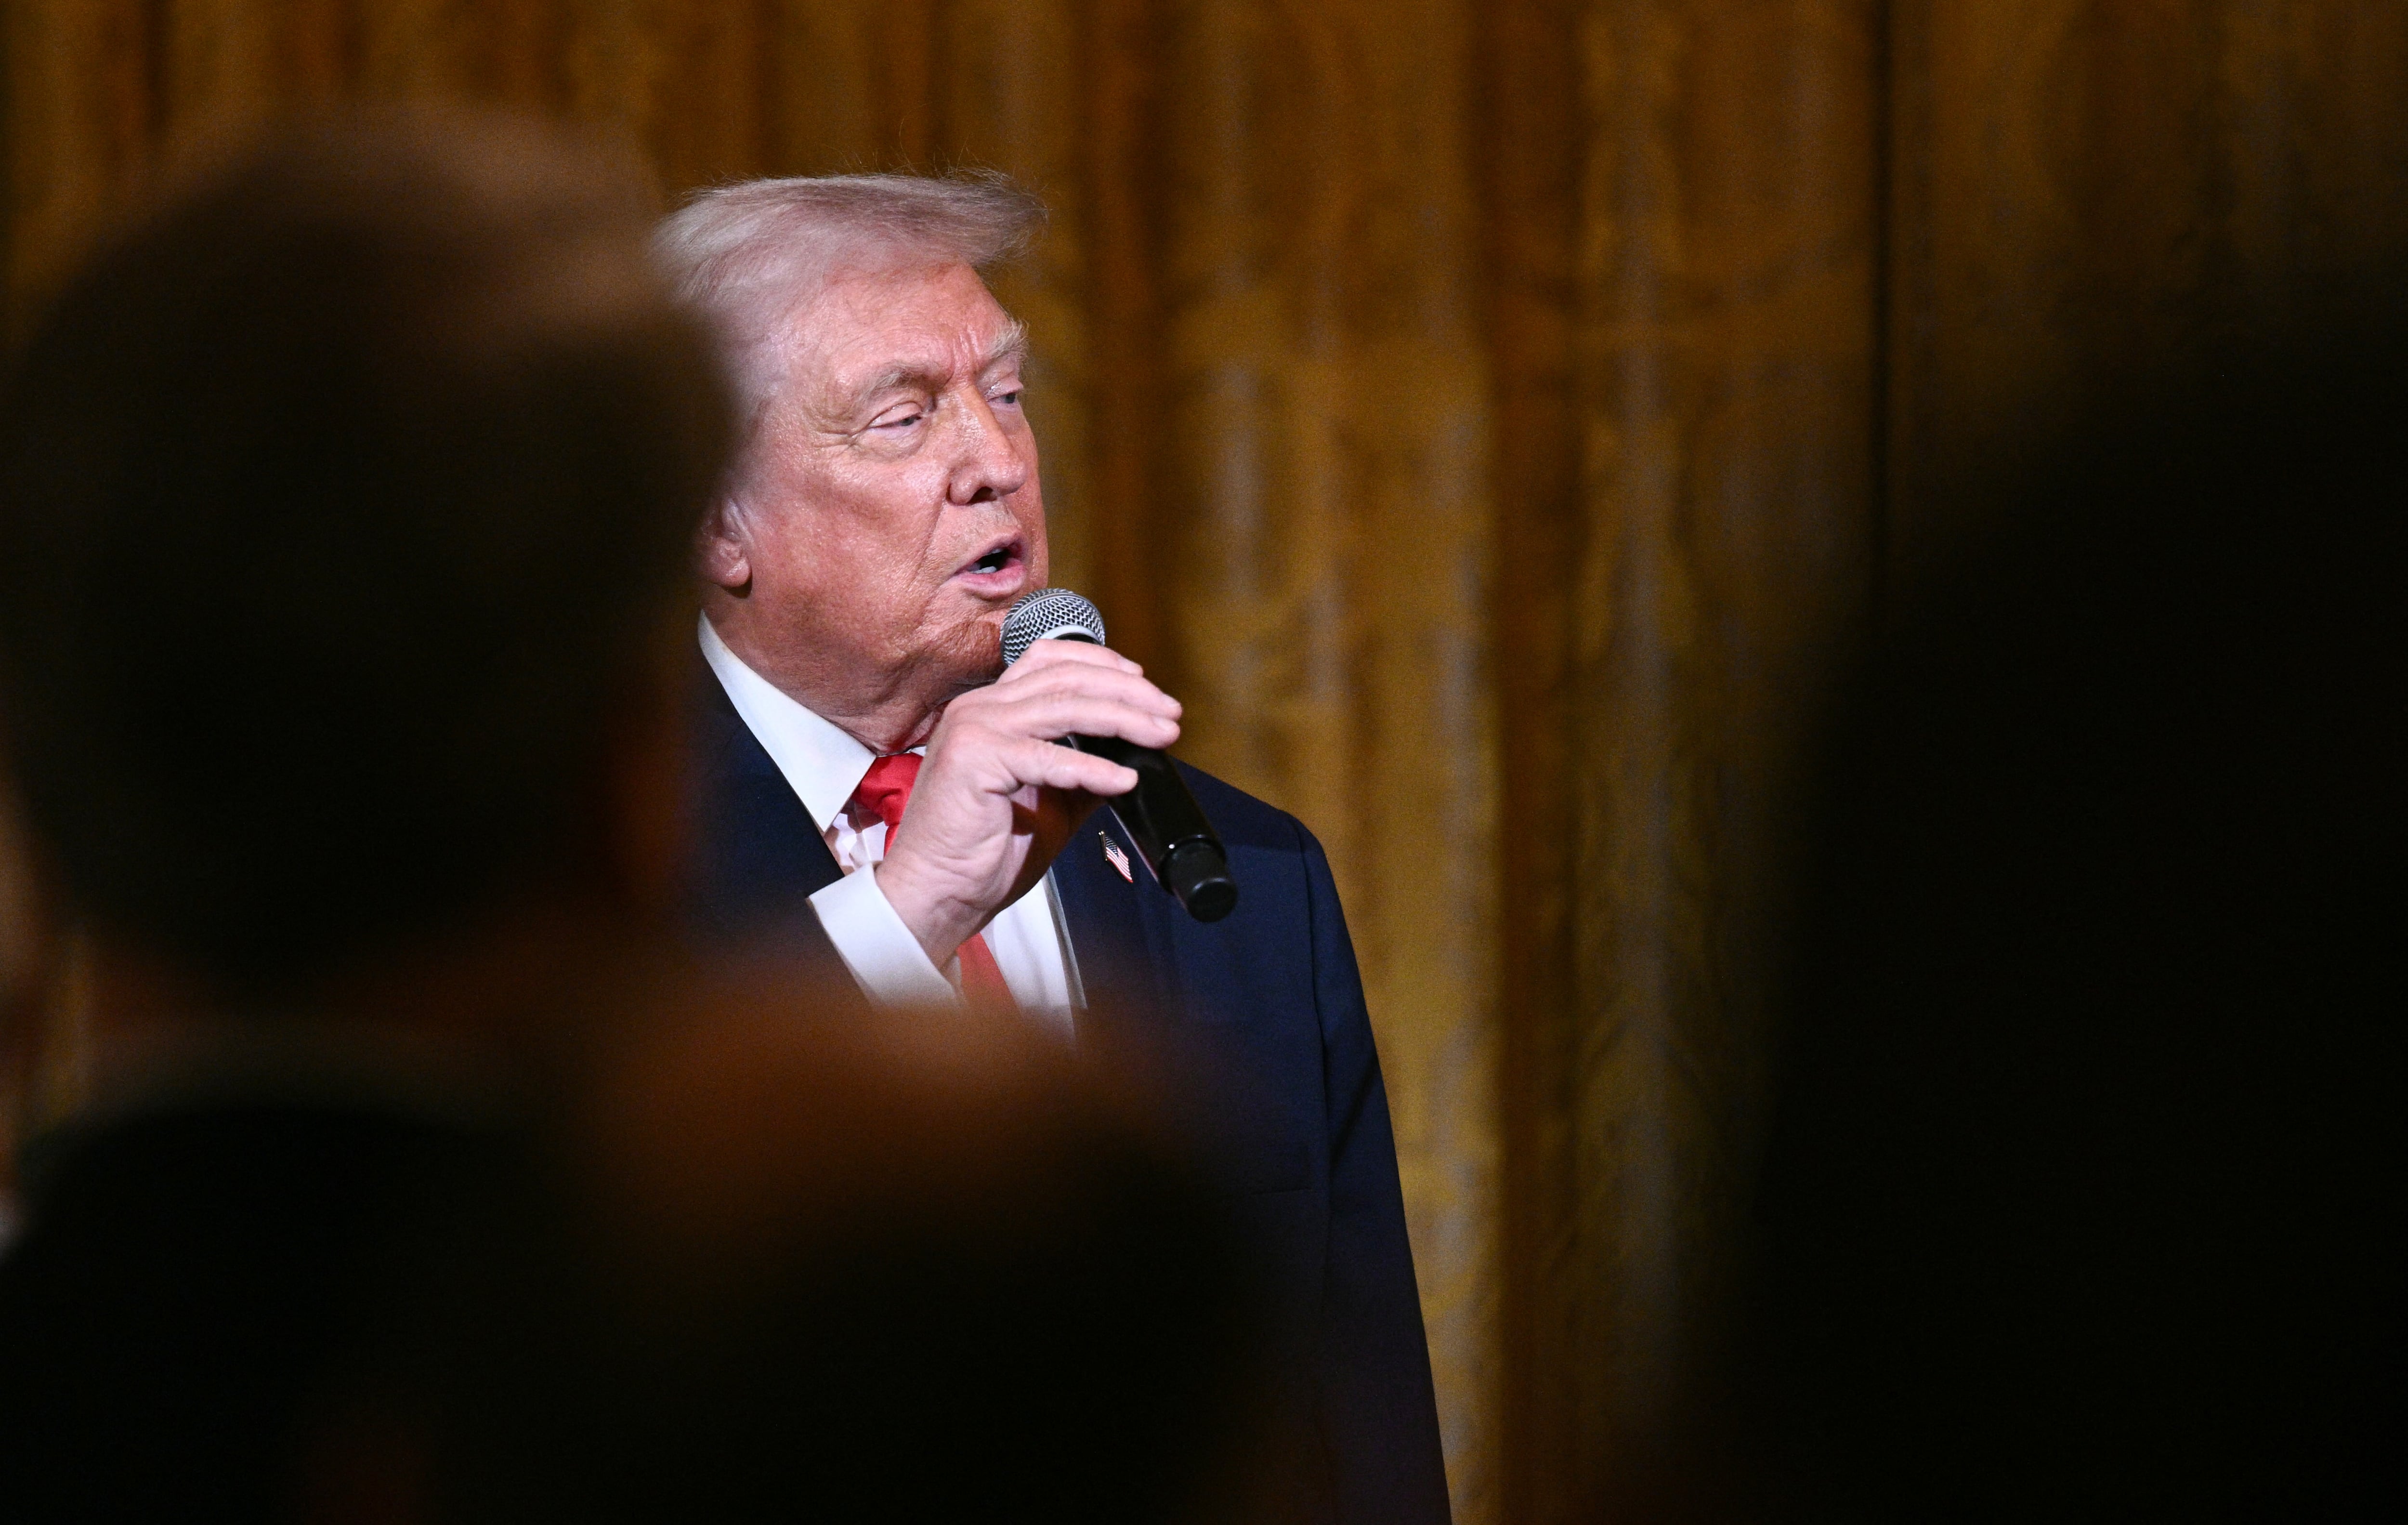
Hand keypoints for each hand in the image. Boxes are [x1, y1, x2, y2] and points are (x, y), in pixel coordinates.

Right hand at [875, 639, 1180, 966]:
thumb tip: (1133, 758)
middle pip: (1067, 677)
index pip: (1050, 659)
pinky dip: (1093, 768)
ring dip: (1123, 718)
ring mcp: (973, 729)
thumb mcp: (1050, 802)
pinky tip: (1123, 780)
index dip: (1102, 663)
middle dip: (1128, 691)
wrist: (939, 891)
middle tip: (1169, 712)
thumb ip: (1084, 772)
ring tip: (1160, 735)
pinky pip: (1048, 757)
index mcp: (990, 708)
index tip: (1144, 682)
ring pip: (1064, 706)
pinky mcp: (974, 761)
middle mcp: (979, 708)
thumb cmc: (983, 852)